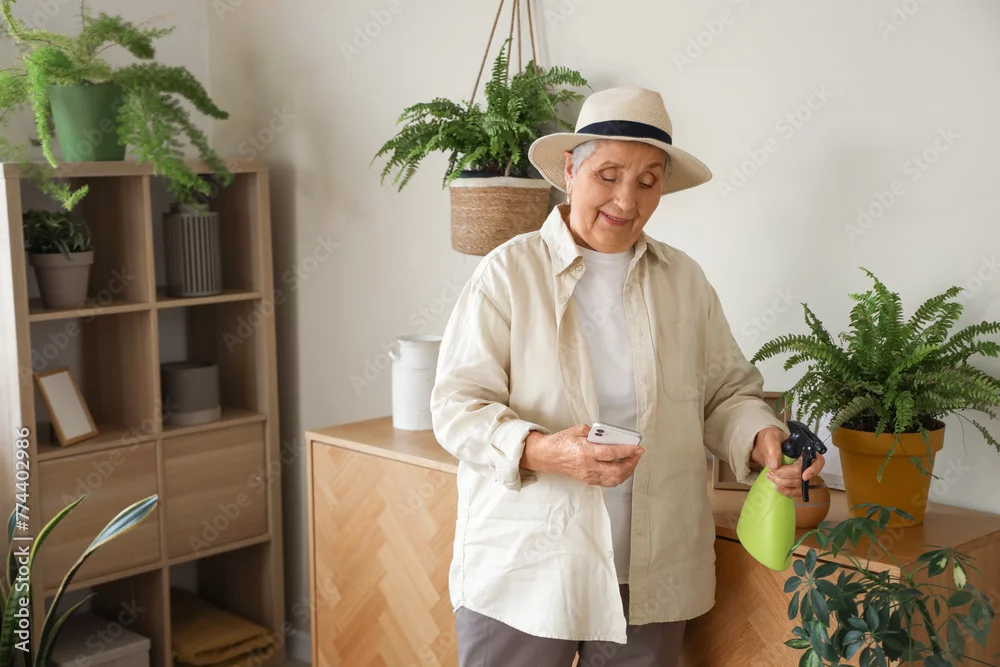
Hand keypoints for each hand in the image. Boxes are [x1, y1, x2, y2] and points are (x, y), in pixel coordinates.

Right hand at [521, 425, 643, 486]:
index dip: (627, 452)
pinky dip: (618, 476)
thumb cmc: (561, 442)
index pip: (611, 454)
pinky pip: (608, 482)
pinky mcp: (588, 480)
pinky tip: (621, 468)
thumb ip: (596, 433)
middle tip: (637, 455)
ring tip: (631, 462)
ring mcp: (588, 476)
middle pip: (616, 471)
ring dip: (627, 472)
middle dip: (631, 464)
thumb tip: (610, 437)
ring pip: (614, 480)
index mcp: (585, 452)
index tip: (638, 448)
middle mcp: (588, 466)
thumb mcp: (578, 430)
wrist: (547, 456)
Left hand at [750, 426, 825, 497]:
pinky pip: (796, 492)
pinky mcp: (795, 482)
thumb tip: (775, 465)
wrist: (765, 447)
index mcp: (806, 450)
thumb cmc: (772, 440)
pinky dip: (787, 491)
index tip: (804, 476)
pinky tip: (777, 487)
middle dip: (787, 475)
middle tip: (772, 471)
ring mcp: (801, 474)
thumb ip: (774, 449)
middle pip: (804, 474)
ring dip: (784, 483)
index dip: (813, 470)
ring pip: (799, 484)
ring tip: (770, 476)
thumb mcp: (771, 438)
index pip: (818, 461)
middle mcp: (807, 463)